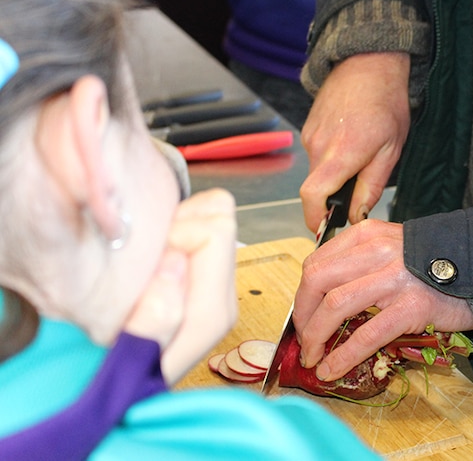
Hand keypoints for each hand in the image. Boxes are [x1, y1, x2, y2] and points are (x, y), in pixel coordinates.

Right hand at [124, 189, 237, 384]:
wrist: (113, 391)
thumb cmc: (113, 372)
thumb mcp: (126, 352)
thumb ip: (154, 316)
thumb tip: (176, 262)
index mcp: (212, 311)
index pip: (216, 234)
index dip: (174, 233)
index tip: (143, 260)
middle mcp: (223, 298)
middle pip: (221, 219)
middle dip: (178, 224)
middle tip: (144, 254)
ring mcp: (216, 287)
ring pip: (215, 218)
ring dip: (177, 225)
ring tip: (146, 254)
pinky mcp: (204, 278)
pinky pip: (202, 228)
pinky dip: (175, 228)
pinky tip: (150, 255)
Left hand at [293, 219, 472, 381]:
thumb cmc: (435, 262)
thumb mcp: (392, 249)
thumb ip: (361, 264)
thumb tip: (325, 301)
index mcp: (367, 235)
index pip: (317, 263)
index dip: (303, 296)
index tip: (303, 317)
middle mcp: (376, 250)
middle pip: (317, 280)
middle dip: (302, 316)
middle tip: (304, 340)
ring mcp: (394, 277)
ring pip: (335, 305)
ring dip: (316, 336)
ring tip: (314, 357)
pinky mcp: (412, 305)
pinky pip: (367, 334)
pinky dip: (343, 355)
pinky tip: (333, 369)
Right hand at [299, 52, 410, 230]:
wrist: (368, 64)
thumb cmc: (386, 102)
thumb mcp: (391, 150)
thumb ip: (371, 186)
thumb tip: (357, 214)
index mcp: (342, 153)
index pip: (312, 196)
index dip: (314, 219)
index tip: (323, 229)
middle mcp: (319, 145)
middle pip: (314, 189)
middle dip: (332, 199)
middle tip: (356, 193)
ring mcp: (310, 136)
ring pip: (316, 173)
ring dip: (334, 177)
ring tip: (359, 159)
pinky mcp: (308, 129)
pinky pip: (316, 156)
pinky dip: (331, 161)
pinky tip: (350, 145)